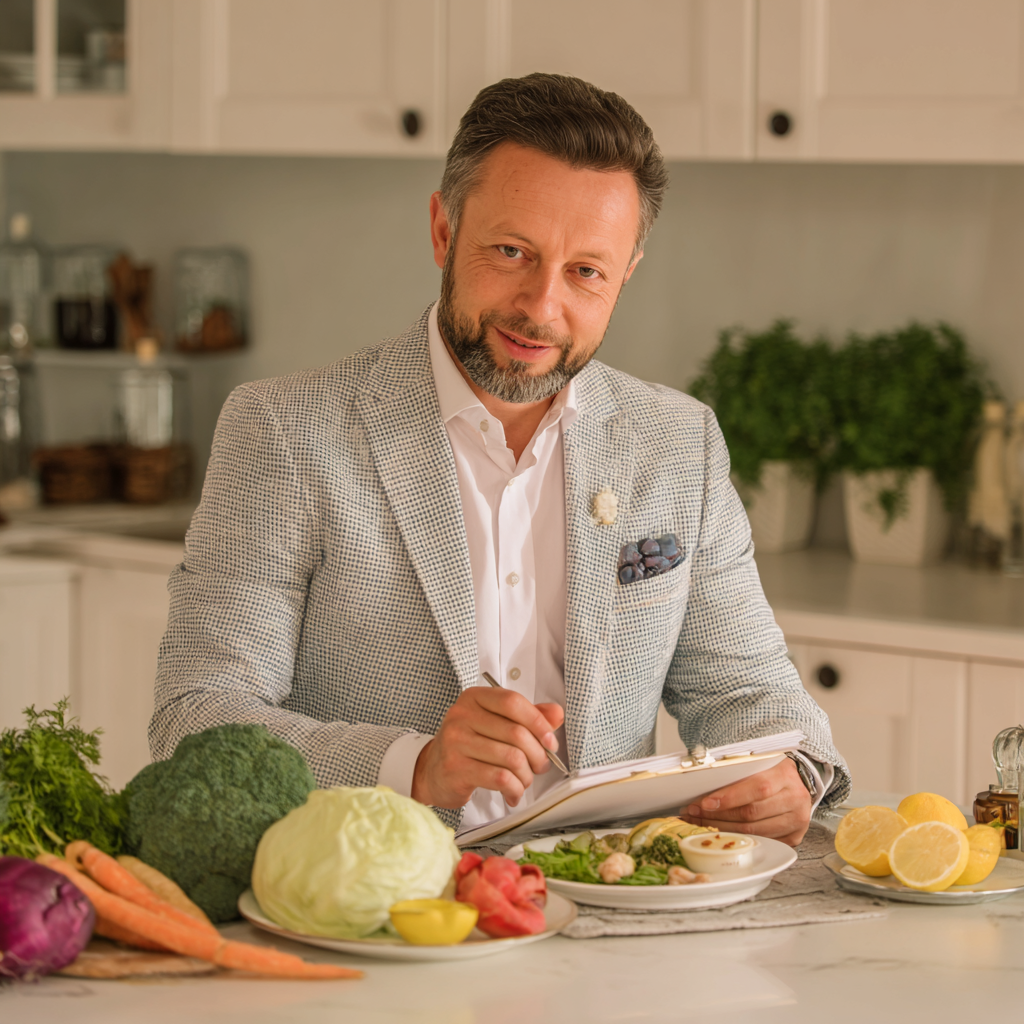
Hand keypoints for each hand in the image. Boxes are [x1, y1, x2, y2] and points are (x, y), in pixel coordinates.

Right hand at [411, 686, 563, 809]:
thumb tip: (556, 714)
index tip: (550, 741)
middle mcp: (462, 715)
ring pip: (511, 758)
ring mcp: (456, 741)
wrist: (434, 772)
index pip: (513, 702)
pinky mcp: (456, 768)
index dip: (538, 722)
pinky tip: (512, 793)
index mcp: (474, 698)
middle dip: (538, 755)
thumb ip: (528, 716)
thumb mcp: (496, 724)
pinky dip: (514, 789)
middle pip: (516, 733)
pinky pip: (500, 778)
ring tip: (524, 781)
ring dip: (526, 775)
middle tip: (541, 766)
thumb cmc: (469, 746)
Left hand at [679, 758, 810, 846]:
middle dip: (718, 815)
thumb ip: (739, 772)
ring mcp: (797, 821)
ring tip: (701, 823)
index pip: (756, 788)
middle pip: (751, 813)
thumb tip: (704, 783)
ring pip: (754, 831)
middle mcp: (795, 799)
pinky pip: (761, 841)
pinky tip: (721, 832)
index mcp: (786, 776)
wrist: (803, 781)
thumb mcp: (761, 763)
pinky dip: (738, 838)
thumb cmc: (775, 770)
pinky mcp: (794, 837)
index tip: (704, 803)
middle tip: (693, 813)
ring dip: (723, 828)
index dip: (729, 797)